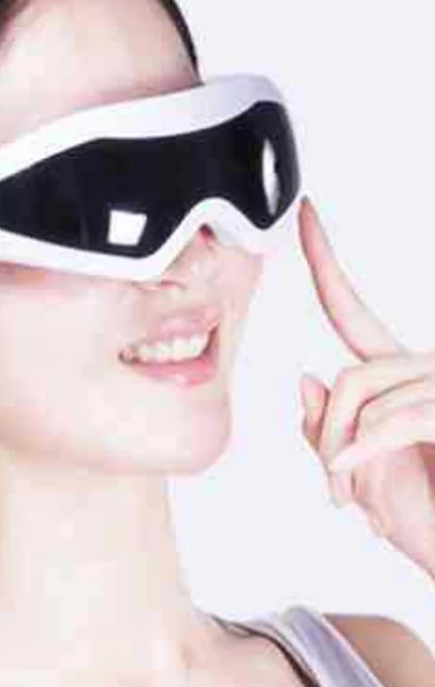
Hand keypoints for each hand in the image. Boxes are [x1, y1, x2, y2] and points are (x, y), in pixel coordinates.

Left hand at [298, 194, 434, 578]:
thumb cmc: (423, 515)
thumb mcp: (360, 474)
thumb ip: (329, 430)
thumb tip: (306, 376)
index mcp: (399, 377)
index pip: (351, 311)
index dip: (325, 261)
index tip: (305, 213)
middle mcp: (425, 367)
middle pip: (346, 375)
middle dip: (330, 435)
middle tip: (336, 491)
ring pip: (360, 393)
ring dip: (344, 452)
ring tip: (353, 501)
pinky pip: (393, 416)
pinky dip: (361, 450)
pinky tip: (349, 480)